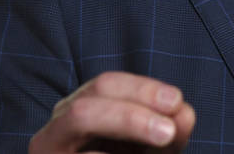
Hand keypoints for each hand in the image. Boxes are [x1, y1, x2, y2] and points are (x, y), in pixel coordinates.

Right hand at [29, 72, 195, 152]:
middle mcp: (55, 130)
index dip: (141, 89)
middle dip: (130, 115)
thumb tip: (185, 113)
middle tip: (168, 131)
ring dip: (125, 128)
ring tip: (163, 139)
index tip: (176, 101)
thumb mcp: (149, 147)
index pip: (105, 86)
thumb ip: (168, 130)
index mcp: (78, 110)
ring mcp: (48, 152)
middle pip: (85, 109)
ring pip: (80, 124)